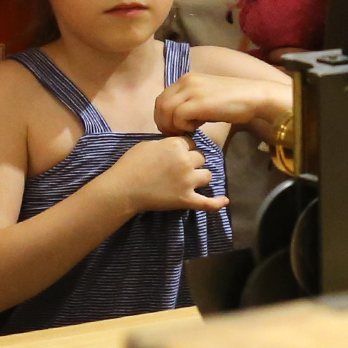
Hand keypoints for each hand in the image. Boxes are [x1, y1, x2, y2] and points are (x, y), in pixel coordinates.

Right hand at [109, 135, 227, 213]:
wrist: (123, 189)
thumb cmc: (130, 165)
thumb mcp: (148, 144)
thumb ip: (166, 143)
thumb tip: (176, 145)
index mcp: (176, 145)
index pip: (191, 144)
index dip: (185, 149)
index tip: (176, 156)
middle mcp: (185, 161)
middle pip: (201, 158)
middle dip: (193, 162)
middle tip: (178, 169)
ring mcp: (188, 181)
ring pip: (207, 176)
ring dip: (201, 177)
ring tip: (190, 181)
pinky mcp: (186, 199)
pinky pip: (207, 203)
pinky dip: (216, 203)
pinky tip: (224, 200)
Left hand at [154, 70, 288, 140]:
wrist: (254, 97)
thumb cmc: (234, 102)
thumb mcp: (206, 98)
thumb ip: (190, 104)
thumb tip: (177, 121)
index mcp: (187, 79)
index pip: (162, 98)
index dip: (163, 116)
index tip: (174, 129)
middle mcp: (186, 81)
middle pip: (160, 104)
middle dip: (163, 123)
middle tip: (176, 134)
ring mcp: (192, 90)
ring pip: (166, 111)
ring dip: (172, 126)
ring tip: (187, 132)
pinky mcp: (199, 102)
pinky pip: (178, 117)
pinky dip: (182, 127)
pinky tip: (196, 128)